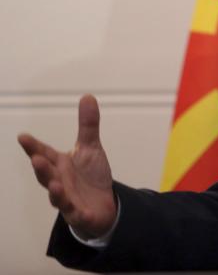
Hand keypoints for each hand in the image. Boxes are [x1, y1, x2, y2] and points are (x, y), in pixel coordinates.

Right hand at [17, 94, 117, 238]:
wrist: (103, 204)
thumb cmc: (90, 175)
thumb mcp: (91, 148)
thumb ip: (87, 125)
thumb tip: (87, 96)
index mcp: (60, 164)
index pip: (44, 153)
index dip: (33, 146)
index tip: (22, 137)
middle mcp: (59, 181)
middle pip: (47, 175)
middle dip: (41, 168)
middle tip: (36, 158)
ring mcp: (67, 199)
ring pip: (57, 196)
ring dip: (55, 191)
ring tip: (54, 184)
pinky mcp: (79, 214)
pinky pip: (78, 214)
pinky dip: (78, 212)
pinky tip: (81, 210)